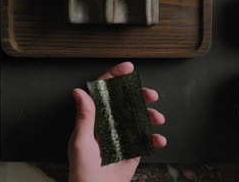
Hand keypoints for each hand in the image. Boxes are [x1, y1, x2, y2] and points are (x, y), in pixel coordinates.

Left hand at [68, 62, 166, 181]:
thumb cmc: (82, 171)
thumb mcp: (80, 142)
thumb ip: (84, 117)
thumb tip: (79, 91)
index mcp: (96, 119)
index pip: (105, 92)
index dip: (115, 77)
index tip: (128, 68)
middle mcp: (110, 124)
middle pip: (127, 101)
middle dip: (141, 95)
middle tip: (150, 94)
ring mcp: (123, 136)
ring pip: (140, 118)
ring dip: (151, 115)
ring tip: (158, 118)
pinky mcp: (133, 150)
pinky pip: (147, 140)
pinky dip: (155, 138)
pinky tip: (159, 139)